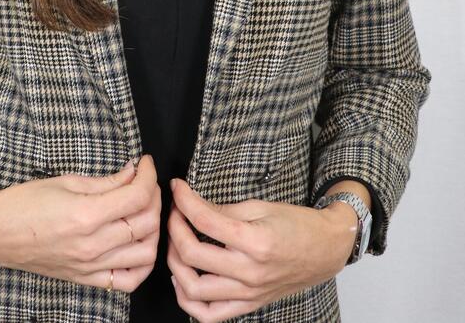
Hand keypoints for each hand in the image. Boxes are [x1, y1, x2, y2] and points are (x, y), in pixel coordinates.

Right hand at [0, 154, 161, 291]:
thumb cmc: (27, 201)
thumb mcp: (68, 181)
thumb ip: (106, 181)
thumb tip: (133, 173)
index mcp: (87, 215)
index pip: (137, 196)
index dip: (148, 175)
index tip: (145, 163)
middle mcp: (93, 245)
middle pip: (147, 223)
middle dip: (153, 196)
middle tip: (145, 181)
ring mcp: (91, 266)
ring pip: (146, 253)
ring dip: (153, 229)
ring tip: (143, 210)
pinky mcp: (87, 279)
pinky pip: (129, 281)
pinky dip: (143, 264)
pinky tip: (139, 244)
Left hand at [166, 179, 357, 322]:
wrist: (324, 250)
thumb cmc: (296, 224)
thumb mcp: (260, 207)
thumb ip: (223, 211)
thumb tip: (191, 207)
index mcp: (255, 242)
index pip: (204, 220)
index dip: (183, 200)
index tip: (177, 188)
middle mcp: (250, 272)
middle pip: (192, 255)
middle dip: (174, 228)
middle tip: (175, 213)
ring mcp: (248, 294)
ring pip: (193, 290)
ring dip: (175, 264)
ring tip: (176, 244)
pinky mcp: (248, 306)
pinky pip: (209, 314)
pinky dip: (189, 299)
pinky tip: (184, 278)